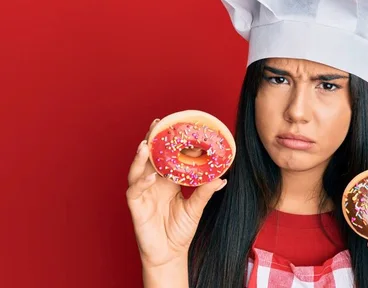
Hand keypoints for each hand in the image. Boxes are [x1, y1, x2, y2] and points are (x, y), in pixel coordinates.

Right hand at [126, 119, 226, 268]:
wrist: (170, 254)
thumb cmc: (180, 230)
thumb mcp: (196, 208)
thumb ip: (205, 192)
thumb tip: (222, 178)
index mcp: (168, 180)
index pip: (169, 156)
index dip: (174, 143)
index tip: (182, 128)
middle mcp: (154, 182)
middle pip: (150, 156)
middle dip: (153, 139)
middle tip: (158, 122)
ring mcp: (143, 193)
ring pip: (138, 169)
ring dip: (141, 156)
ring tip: (146, 143)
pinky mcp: (136, 206)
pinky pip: (135, 190)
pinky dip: (141, 182)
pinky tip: (150, 176)